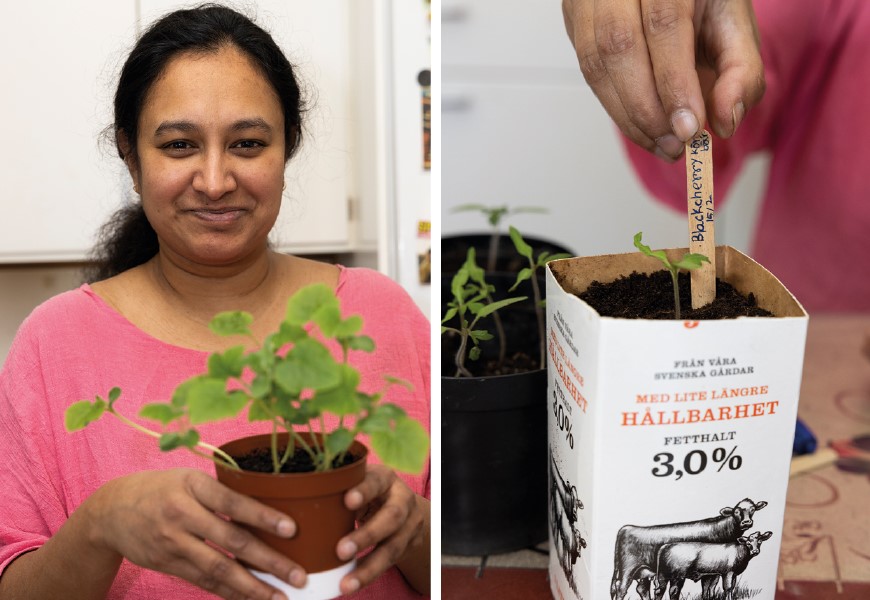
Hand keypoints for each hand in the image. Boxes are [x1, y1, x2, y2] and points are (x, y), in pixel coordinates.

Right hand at [84, 468, 303, 599]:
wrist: (110, 511)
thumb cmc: (163, 488)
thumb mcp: (190, 478)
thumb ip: (222, 491)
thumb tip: (269, 508)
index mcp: (193, 485)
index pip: (233, 502)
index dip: (263, 517)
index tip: (292, 529)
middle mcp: (182, 514)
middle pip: (231, 542)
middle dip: (269, 561)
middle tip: (298, 575)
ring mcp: (173, 543)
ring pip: (218, 569)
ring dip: (252, 588)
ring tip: (278, 598)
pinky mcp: (168, 565)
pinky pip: (203, 582)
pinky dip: (229, 593)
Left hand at [335, 465, 429, 594]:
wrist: (403, 506)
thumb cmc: (367, 492)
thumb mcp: (357, 483)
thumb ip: (338, 488)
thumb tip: (297, 500)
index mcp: (385, 478)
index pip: (376, 481)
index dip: (364, 491)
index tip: (347, 501)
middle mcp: (403, 499)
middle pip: (391, 517)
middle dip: (366, 536)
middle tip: (341, 551)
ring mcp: (410, 523)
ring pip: (393, 547)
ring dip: (369, 568)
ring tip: (346, 584)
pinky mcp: (410, 544)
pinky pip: (391, 563)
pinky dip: (370, 575)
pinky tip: (352, 584)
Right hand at [562, 0, 764, 159]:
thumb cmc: (702, 2)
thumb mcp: (735, 25)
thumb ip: (741, 69)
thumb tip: (724, 121)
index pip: (664, 23)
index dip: (673, 82)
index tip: (689, 128)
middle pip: (619, 44)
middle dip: (646, 107)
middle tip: (673, 144)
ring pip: (595, 63)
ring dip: (628, 116)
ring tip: (660, 143)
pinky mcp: (576, 20)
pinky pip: (588, 71)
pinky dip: (616, 107)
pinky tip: (641, 126)